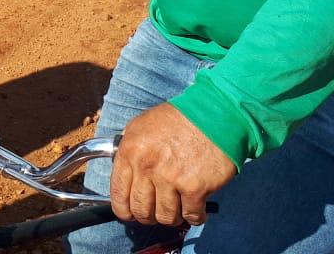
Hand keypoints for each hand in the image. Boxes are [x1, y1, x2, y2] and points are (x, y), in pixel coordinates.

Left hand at [110, 102, 235, 226]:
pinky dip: (194, 217)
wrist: (214, 115)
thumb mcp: (141, 126)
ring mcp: (171, 178)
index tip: (130, 214)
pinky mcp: (195, 188)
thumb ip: (128, 150)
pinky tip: (196, 208)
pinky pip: (191, 216)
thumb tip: (123, 175)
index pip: (118, 195)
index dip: (124, 210)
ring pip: (165, 218)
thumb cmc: (178, 120)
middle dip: (148, 216)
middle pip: (141, 211)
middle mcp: (147, 166)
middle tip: (157, 212)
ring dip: (172, 217)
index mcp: (130, 151)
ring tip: (178, 207)